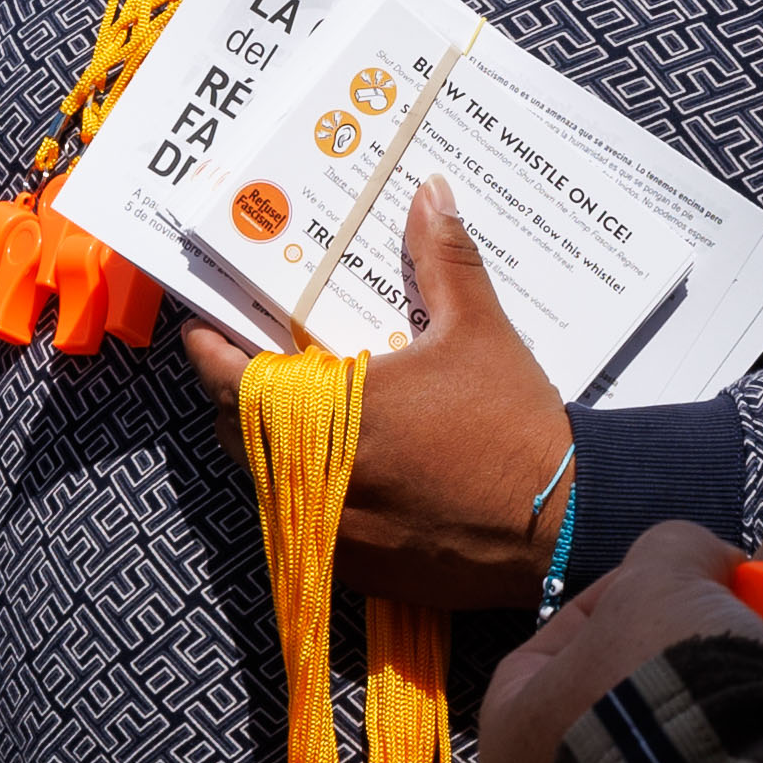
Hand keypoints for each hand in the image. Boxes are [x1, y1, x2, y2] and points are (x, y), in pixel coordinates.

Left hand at [184, 185, 570, 608]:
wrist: (562, 521)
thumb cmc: (515, 424)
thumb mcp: (481, 330)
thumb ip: (444, 259)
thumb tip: (430, 193)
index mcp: (336, 410)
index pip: (234, 382)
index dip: (207, 353)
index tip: (200, 329)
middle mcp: (320, 475)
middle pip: (236, 434)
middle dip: (235, 397)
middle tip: (252, 362)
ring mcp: (335, 529)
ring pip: (265, 483)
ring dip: (268, 446)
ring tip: (293, 410)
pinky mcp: (358, 569)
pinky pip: (304, 524)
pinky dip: (306, 493)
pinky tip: (339, 467)